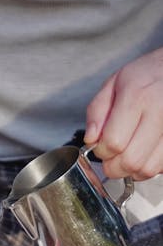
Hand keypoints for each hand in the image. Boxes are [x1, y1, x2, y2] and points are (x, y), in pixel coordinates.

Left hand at [84, 48, 162, 180]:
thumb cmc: (146, 75)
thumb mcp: (113, 84)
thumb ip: (97, 112)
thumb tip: (91, 140)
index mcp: (138, 96)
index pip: (113, 142)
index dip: (101, 151)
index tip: (101, 147)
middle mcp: (159, 112)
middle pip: (131, 160)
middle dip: (114, 166)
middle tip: (111, 157)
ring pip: (148, 169)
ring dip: (131, 170)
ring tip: (127, 155)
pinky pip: (161, 166)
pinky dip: (148, 167)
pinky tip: (143, 154)